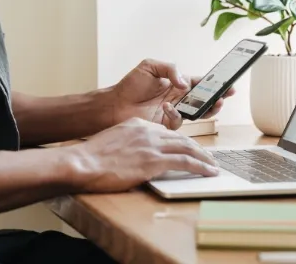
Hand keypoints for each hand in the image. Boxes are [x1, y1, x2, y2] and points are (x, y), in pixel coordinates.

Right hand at [68, 119, 219, 192]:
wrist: (82, 162)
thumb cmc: (92, 157)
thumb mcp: (113, 141)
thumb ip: (129, 143)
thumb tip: (136, 154)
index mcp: (138, 124)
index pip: (166, 131)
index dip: (180, 141)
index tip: (188, 148)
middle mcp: (148, 130)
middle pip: (181, 137)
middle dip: (197, 147)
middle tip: (208, 156)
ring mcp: (152, 145)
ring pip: (187, 147)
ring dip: (204, 157)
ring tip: (213, 165)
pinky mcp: (154, 161)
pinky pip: (185, 161)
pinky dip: (201, 166)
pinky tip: (209, 172)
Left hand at [109, 59, 235, 129]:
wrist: (114, 104)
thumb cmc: (130, 85)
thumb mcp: (150, 66)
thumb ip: (170, 68)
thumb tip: (184, 82)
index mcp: (177, 83)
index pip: (200, 83)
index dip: (215, 83)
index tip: (228, 83)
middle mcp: (178, 98)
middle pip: (204, 99)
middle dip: (218, 97)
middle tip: (226, 95)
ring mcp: (173, 112)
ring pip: (198, 113)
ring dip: (208, 109)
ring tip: (216, 103)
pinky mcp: (166, 124)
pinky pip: (178, 121)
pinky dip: (176, 114)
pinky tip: (168, 106)